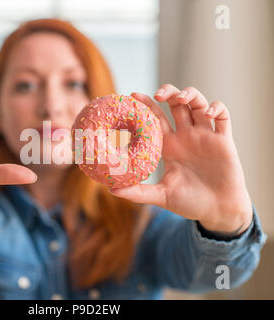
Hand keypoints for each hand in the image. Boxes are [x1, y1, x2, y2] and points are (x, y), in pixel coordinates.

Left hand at [110, 84, 252, 233]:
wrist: (218, 211)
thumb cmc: (189, 203)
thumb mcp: (161, 196)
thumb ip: (138, 192)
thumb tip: (111, 190)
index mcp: (169, 146)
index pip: (156, 118)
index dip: (146, 105)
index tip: (133, 95)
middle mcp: (186, 137)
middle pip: (177, 105)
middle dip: (168, 93)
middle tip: (158, 95)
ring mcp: (205, 137)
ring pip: (198, 104)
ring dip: (190, 95)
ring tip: (180, 98)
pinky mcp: (224, 141)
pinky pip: (223, 117)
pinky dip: (217, 108)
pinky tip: (208, 113)